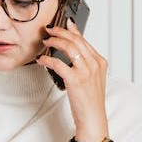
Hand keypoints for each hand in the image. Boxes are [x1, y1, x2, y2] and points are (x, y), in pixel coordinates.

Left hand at [37, 20, 108, 141]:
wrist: (93, 118)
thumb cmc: (90, 100)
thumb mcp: (92, 78)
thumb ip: (85, 64)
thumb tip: (71, 53)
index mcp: (100, 62)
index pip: (84, 40)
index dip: (72, 30)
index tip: (63, 23)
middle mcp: (95, 64)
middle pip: (76, 40)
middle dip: (60, 32)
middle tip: (49, 30)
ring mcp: (86, 71)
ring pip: (68, 47)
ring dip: (54, 41)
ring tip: (45, 41)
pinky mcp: (75, 79)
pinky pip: (58, 63)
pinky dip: (47, 59)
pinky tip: (41, 60)